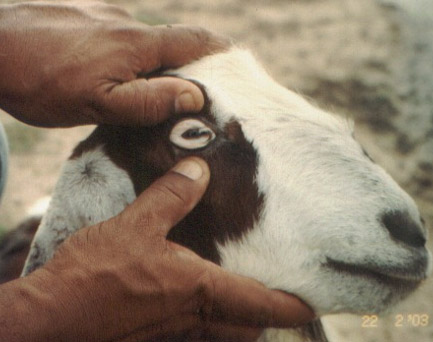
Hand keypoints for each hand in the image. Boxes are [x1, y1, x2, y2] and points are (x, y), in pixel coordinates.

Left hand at [0, 1, 228, 126]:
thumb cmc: (40, 80)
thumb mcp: (99, 104)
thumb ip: (149, 100)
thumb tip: (194, 95)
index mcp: (137, 43)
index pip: (195, 41)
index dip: (222, 52)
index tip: (239, 64)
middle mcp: (126, 22)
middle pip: (171, 44)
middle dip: (186, 68)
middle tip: (186, 96)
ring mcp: (104, 16)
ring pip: (142, 44)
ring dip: (149, 66)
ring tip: (135, 94)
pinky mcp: (84, 18)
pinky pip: (117, 39)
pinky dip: (125, 57)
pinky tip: (105, 75)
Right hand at [3, 158, 313, 341]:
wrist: (51, 317)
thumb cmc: (94, 274)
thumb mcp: (136, 225)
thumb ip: (172, 197)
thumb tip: (198, 169)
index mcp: (198, 289)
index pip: (260, 303)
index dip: (292, 304)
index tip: (313, 302)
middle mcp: (193, 317)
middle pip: (247, 324)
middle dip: (264, 312)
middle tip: (273, 288)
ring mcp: (173, 330)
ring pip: (221, 329)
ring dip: (236, 313)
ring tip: (240, 284)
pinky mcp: (154, 333)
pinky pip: (193, 327)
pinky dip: (205, 312)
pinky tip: (191, 288)